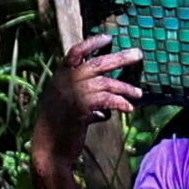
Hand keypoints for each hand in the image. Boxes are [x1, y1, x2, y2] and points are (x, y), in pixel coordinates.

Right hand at [33, 34, 141, 166]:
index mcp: (60, 76)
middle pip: (97, 64)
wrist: (49, 150)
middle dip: (120, 58)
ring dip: (125, 88)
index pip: (76, 52)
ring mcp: (72, 93)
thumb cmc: (58, 129)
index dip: (92, 43)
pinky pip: (107, 100)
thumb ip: (81, 95)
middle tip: (138, 54)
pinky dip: (120, 102)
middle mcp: (65, 81)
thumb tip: (106, 100)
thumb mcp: (65, 104)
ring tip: (138, 94)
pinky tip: (129, 108)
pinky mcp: (81, 108)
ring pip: (106, 83)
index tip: (109, 37)